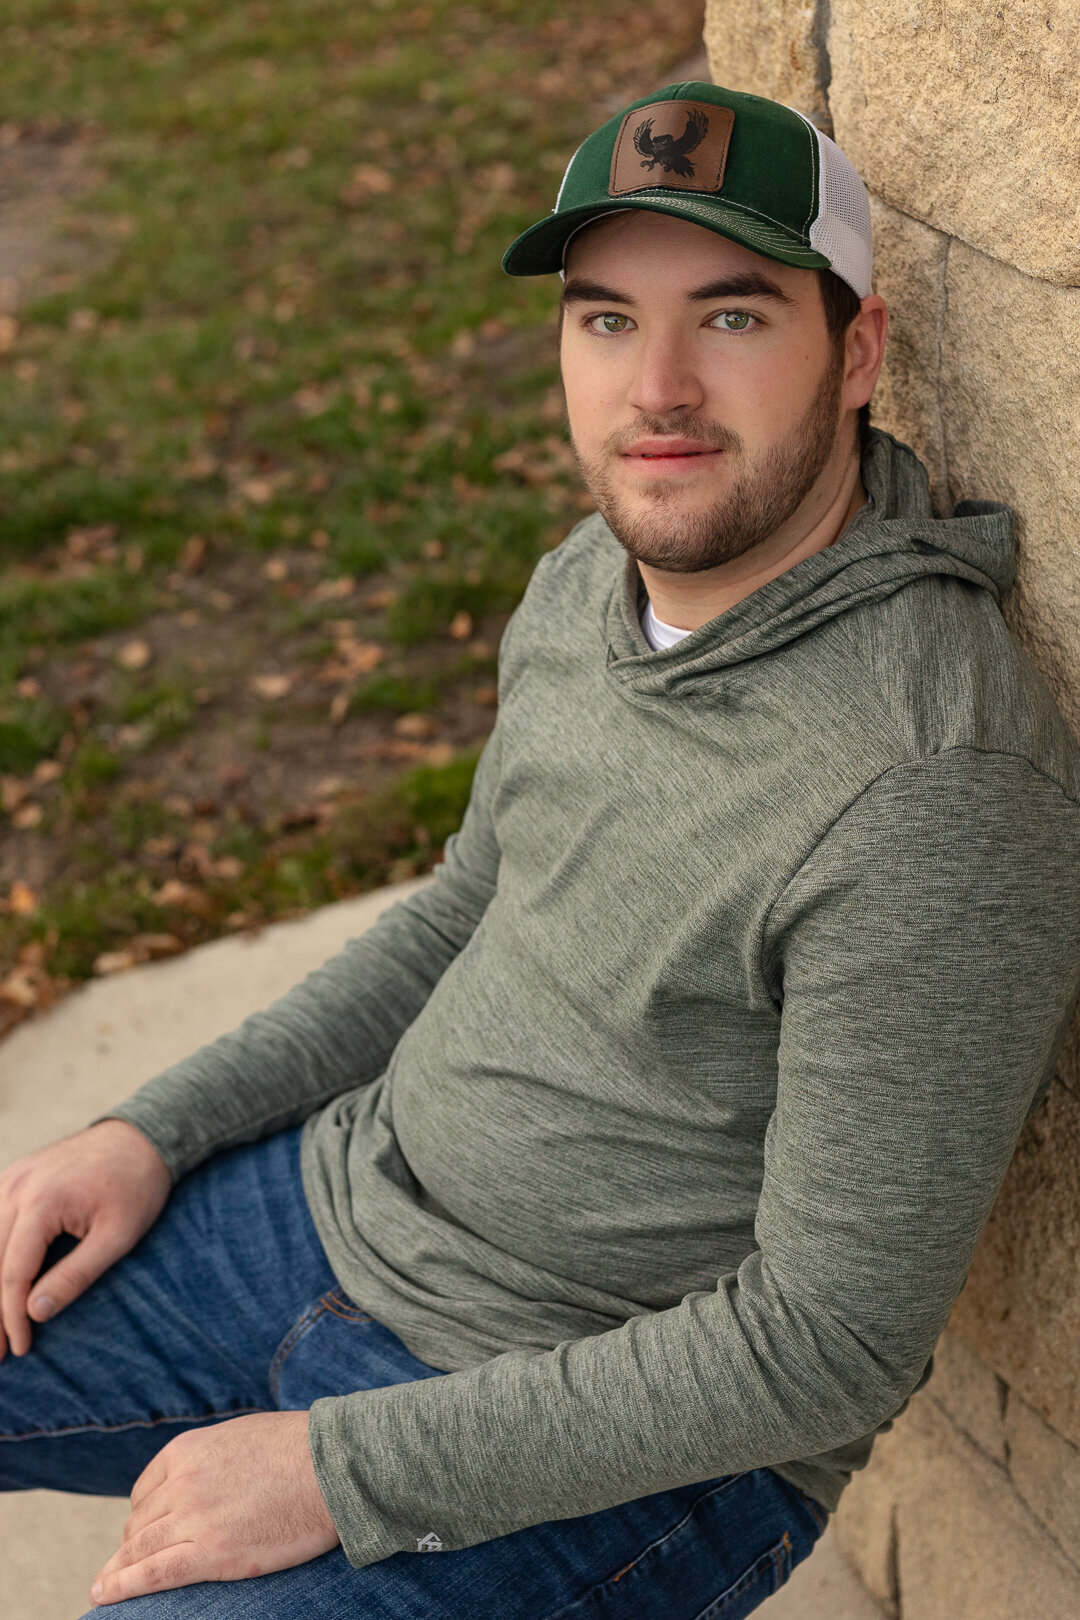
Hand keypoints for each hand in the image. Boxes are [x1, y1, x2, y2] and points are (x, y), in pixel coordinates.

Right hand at [0, 1118, 171, 1358]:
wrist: (141, 1136)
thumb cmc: (137, 1186)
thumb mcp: (119, 1236)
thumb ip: (77, 1274)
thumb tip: (35, 1312)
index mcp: (43, 1202)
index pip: (13, 1273)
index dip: (10, 1317)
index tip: (19, 1350)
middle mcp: (16, 1186)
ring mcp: (11, 1178)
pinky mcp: (13, 1177)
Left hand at [90, 1411, 340, 1604]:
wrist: (333, 1466)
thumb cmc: (299, 1450)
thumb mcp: (240, 1437)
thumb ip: (212, 1458)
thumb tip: (205, 1476)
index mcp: (187, 1451)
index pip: (146, 1491)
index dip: (143, 1515)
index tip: (145, 1531)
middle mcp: (182, 1482)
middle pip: (140, 1523)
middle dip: (132, 1544)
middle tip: (128, 1562)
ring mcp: (194, 1519)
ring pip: (140, 1550)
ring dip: (118, 1569)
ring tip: (103, 1587)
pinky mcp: (211, 1554)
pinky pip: (153, 1575)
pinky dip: (122, 1587)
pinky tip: (102, 1595)